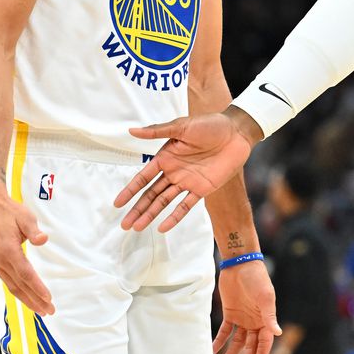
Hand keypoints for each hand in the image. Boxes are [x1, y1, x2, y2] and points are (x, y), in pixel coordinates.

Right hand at [0, 193, 54, 314]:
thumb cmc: (10, 212)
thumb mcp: (25, 217)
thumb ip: (34, 230)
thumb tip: (43, 239)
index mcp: (8, 250)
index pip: (25, 274)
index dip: (37, 288)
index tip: (49, 298)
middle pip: (19, 286)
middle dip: (35, 300)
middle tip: (50, 311)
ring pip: (12, 287)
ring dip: (27, 300)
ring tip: (42, 310)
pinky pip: (7, 282)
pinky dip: (19, 292)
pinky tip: (28, 298)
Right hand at [114, 109, 257, 232]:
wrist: (236, 133)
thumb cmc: (209, 125)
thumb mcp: (181, 126)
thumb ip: (157, 131)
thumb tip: (131, 130)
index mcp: (165, 157)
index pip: (143, 178)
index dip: (130, 190)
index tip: (117, 203)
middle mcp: (173, 171)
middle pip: (151, 194)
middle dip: (137, 209)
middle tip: (125, 224)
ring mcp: (187, 182)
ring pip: (164, 202)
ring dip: (151, 214)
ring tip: (137, 228)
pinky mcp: (202, 189)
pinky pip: (185, 206)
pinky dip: (174, 217)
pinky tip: (162, 228)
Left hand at [212, 261, 279, 353]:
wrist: (240, 264)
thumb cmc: (256, 278)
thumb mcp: (265, 297)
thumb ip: (270, 316)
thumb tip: (278, 333)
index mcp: (266, 320)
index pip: (264, 343)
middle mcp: (255, 322)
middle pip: (251, 346)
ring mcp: (242, 318)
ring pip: (238, 342)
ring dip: (231, 353)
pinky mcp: (230, 313)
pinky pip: (225, 330)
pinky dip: (220, 340)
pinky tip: (214, 349)